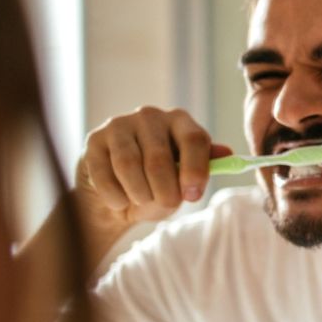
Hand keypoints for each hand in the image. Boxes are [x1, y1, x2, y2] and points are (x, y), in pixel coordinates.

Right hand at [75, 106, 230, 230]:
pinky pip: (104, 173)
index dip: (195, 170)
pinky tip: (119, 202)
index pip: (194, 139)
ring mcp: (119, 125)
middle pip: (159, 158)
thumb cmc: (159, 186)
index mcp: (181, 122)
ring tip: (142, 201)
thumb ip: (204, 168)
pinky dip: (115, 196)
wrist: (118, 198)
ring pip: (129, 165)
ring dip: (138, 193)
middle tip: (167, 204)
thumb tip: (227, 153)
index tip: (192, 196)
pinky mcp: (94, 140)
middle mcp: (150, 116)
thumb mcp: (185, 179)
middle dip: (164, 191)